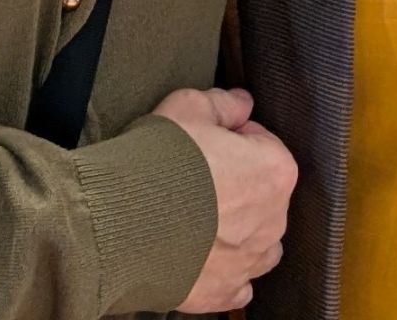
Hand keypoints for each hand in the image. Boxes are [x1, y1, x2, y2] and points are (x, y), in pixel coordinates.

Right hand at [155, 87, 295, 312]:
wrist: (121, 221)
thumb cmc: (159, 161)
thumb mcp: (189, 107)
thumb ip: (224, 104)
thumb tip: (243, 103)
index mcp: (275, 171)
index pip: (264, 146)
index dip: (235, 140)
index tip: (209, 143)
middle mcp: (273, 221)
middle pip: (263, 195)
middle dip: (238, 185)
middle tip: (196, 178)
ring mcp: (249, 261)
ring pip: (256, 243)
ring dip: (236, 231)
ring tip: (198, 220)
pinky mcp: (223, 292)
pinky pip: (236, 284)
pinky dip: (224, 272)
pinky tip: (200, 258)